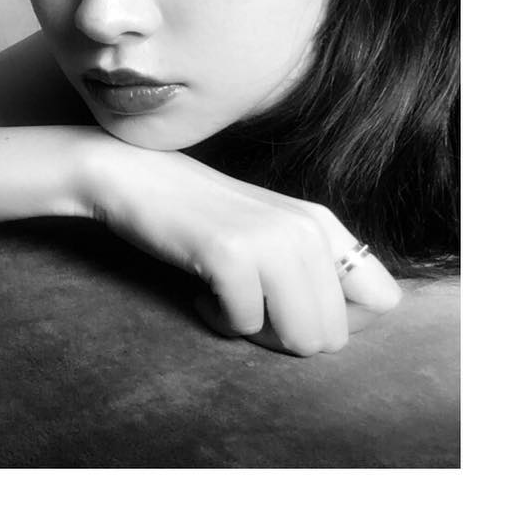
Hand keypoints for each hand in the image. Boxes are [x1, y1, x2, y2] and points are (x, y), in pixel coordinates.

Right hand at [82, 137, 401, 355]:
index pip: (383, 300)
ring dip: (256, 333)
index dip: (339, 321)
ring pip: (299, 338)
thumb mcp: (269, 230)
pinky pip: (242, 325)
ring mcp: (270, 240)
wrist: (133, 177)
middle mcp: (307, 230)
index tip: (291, 308)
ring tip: (226, 301)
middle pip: (335, 335)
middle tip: (248, 308)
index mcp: (323, 225)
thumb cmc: (198, 213)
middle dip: (288, 336)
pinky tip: (199, 291)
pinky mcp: (230, 254)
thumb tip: (338, 331)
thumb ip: (311, 267)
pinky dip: (216, 319)